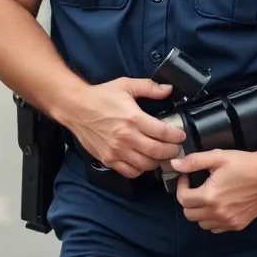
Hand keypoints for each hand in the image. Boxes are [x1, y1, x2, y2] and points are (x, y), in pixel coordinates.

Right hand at [64, 79, 185, 177]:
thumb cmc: (100, 96)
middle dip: (172, 151)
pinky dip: (141, 169)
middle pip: (158, 151)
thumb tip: (168, 89)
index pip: (163, 133)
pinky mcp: (108, 159)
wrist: (75, 107)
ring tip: (161, 154)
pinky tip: (143, 161)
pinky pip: (130, 172)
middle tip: (175, 147)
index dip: (176, 136)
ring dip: (158, 161)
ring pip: (146, 164)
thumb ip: (149, 87)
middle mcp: (126, 137)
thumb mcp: (126, 85)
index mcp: (133, 118)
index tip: (180, 135)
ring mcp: (116, 150)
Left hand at [171, 149, 256, 232]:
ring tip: (206, 197)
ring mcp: (229, 221)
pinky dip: (213, 220)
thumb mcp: (217, 157)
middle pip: (189, 214)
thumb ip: (193, 161)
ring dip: (200, 212)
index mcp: (210, 196)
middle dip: (188, 200)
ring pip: (202, 224)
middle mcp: (217, 213)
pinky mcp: (238, 225)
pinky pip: (217, 228)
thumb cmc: (243, 163)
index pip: (183, 199)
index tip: (186, 178)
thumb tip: (174, 165)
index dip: (181, 187)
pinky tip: (218, 206)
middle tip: (195, 188)